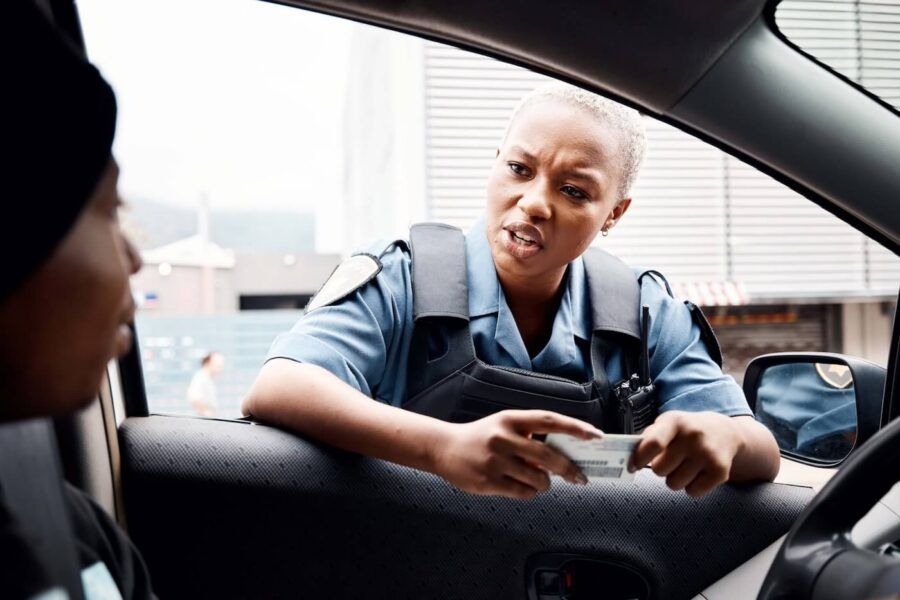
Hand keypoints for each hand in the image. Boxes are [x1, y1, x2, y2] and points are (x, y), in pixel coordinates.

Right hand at [432, 410, 602, 499]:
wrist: (443, 448)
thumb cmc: (481, 438)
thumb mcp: (503, 426)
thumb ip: (529, 437)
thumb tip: (563, 456)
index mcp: (510, 419)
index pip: (549, 420)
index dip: (575, 427)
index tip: (595, 435)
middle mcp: (503, 437)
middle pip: (548, 455)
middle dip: (569, 469)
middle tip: (580, 477)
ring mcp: (495, 460)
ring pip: (538, 479)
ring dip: (545, 483)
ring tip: (539, 481)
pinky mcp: (488, 481)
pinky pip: (523, 492)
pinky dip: (530, 492)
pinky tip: (523, 486)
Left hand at [630, 411, 744, 497]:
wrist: (724, 432)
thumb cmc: (686, 430)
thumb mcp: (667, 424)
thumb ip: (648, 438)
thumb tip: (628, 459)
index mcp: (675, 421)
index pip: (653, 443)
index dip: (640, 458)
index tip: (634, 465)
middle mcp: (693, 436)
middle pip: (660, 469)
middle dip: (660, 469)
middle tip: (670, 461)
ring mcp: (708, 454)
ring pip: (674, 484)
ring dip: (675, 479)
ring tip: (684, 466)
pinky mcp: (720, 471)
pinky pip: (692, 492)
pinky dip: (691, 487)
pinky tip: (697, 473)